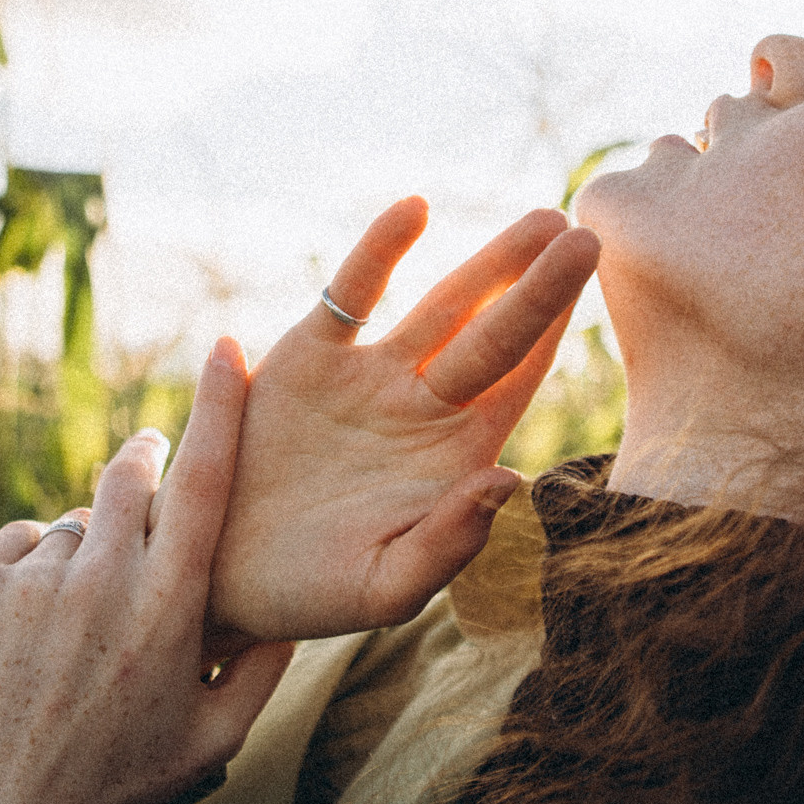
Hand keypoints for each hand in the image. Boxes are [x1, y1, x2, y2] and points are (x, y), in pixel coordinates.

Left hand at [0, 340, 294, 803]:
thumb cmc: (115, 787)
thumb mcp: (213, 742)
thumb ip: (263, 671)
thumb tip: (288, 613)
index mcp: (170, 608)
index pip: (205, 482)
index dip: (219, 406)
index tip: (225, 348)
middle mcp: (103, 580)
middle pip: (132, 474)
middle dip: (145, 461)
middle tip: (150, 467)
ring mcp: (35, 582)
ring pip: (75, 524)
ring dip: (87, 551)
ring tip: (79, 623)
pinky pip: (20, 544)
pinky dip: (34, 570)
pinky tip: (36, 627)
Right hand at [208, 199, 599, 642]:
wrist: (210, 574)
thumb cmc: (307, 595)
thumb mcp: (382, 590)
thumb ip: (448, 544)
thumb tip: (511, 479)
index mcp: (450, 457)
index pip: (515, 382)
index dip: (552, 332)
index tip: (592, 284)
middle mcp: (419, 405)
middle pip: (491, 334)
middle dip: (537, 287)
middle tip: (583, 234)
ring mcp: (367, 377)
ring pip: (438, 305)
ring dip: (487, 262)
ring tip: (539, 219)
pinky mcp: (307, 358)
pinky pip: (350, 294)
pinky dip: (380, 250)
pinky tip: (415, 208)